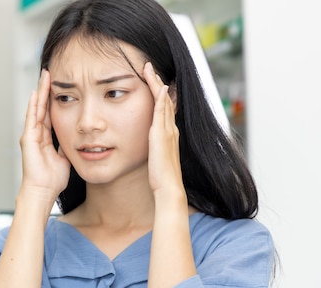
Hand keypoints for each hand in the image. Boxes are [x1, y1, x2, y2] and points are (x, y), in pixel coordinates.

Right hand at [18, 69, 70, 204]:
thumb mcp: (66, 157)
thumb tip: (80, 137)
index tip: (61, 85)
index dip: (55, 99)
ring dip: (41, 92)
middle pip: (43, 106)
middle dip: (47, 90)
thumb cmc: (53, 179)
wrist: (43, 191)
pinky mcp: (28, 139)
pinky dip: (34, 105)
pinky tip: (37, 92)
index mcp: (46, 138)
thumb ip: (70, 145)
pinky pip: (31, 118)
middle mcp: (37, 134)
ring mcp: (31, 135)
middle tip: (51, 72)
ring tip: (45, 76)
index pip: (51, 113)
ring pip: (37, 108)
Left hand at [143, 62, 184, 198]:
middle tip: (150, 68)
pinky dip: (160, 98)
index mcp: (169, 134)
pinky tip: (158, 87)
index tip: (154, 82)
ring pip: (163, 101)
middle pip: (165, 100)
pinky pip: (162, 111)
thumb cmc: (161, 176)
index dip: (159, 94)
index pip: (164, 108)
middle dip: (158, 83)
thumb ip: (155, 148)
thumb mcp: (156, 157)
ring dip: (157, 84)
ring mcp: (167, 130)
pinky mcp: (162, 134)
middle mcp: (171, 129)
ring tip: (150, 70)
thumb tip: (150, 144)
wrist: (168, 186)